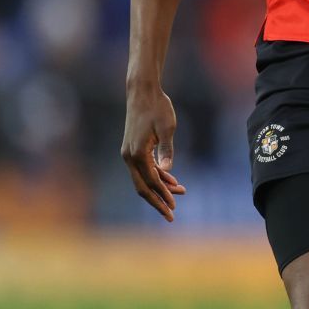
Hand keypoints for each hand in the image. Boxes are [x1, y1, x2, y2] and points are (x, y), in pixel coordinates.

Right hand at [122, 80, 186, 221]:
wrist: (142, 92)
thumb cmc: (157, 107)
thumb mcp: (167, 127)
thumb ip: (167, 149)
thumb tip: (168, 169)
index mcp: (137, 153)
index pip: (151, 182)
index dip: (163, 196)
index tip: (174, 207)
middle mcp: (129, 156)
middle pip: (142, 187)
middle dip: (157, 202)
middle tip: (171, 216)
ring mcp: (129, 153)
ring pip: (143, 179)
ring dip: (160, 188)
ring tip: (179, 194)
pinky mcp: (132, 149)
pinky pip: (144, 169)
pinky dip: (157, 176)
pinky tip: (171, 180)